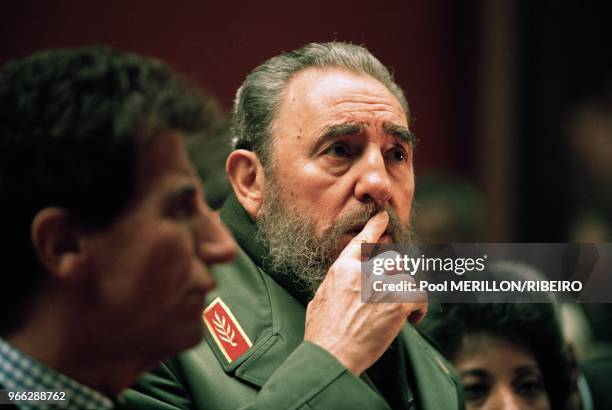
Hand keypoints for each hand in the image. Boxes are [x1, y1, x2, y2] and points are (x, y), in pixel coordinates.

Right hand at [304, 211, 427, 374]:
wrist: (331, 355)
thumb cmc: (322, 334)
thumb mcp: (319, 299)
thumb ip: (335, 284)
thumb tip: (341, 281)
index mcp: (342, 269)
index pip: (362, 240)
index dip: (376, 227)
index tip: (384, 216)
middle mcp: (362, 271)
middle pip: (392, 259)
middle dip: (396, 273)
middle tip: (395, 290)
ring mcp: (381, 285)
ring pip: (406, 277)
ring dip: (405, 293)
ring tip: (400, 312)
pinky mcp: (397, 302)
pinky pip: (418, 295)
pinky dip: (419, 308)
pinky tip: (412, 319)